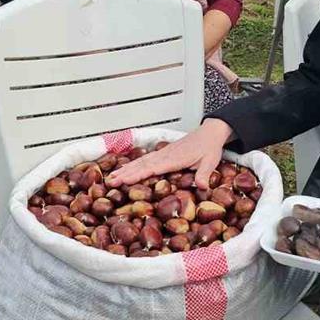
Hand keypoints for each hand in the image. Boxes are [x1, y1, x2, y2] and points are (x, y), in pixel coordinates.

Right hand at [107, 119, 231, 189]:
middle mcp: (165, 155)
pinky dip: (133, 165)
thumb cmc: (210, 148)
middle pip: (141, 165)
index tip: (123, 181)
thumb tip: (202, 186)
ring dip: (125, 169)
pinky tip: (124, 169)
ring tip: (111, 177)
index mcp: (174, 159)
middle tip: (109, 182)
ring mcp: (162, 154)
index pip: (152, 168)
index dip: (137, 175)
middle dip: (125, 173)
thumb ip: (204, 174)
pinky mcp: (163, 154)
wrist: (210, 133)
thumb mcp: (210, 162)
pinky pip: (145, 160)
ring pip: (140, 162)